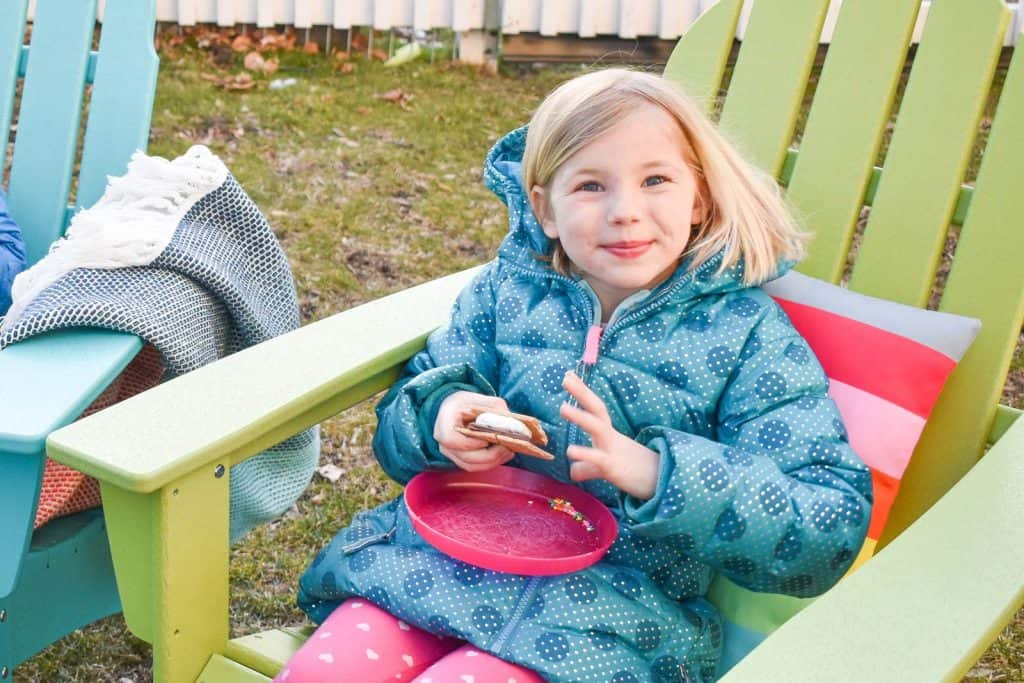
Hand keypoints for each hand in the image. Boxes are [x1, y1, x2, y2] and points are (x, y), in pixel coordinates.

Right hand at [434, 391, 514, 471]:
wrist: (455, 410)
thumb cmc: (465, 403)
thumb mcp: (479, 399)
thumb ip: (495, 408)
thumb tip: (512, 423)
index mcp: (444, 422)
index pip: (451, 440)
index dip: (470, 444)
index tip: (487, 440)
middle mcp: (443, 442)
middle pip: (465, 457)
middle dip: (490, 455)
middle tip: (507, 447)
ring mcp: (450, 453)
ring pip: (471, 466)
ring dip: (493, 461)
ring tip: (508, 451)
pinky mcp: (459, 460)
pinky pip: (475, 467)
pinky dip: (490, 463)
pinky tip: (502, 454)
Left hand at [560, 372, 659, 499]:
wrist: (663, 483)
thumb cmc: (634, 471)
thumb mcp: (607, 466)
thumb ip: (588, 466)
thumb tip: (572, 472)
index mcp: (609, 434)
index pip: (595, 409)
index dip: (582, 393)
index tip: (568, 374)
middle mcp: (611, 438)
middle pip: (597, 409)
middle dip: (582, 393)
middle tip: (566, 378)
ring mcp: (614, 451)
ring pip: (598, 428)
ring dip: (581, 417)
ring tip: (562, 407)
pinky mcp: (615, 468)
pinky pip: (598, 459)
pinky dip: (584, 454)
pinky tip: (570, 451)